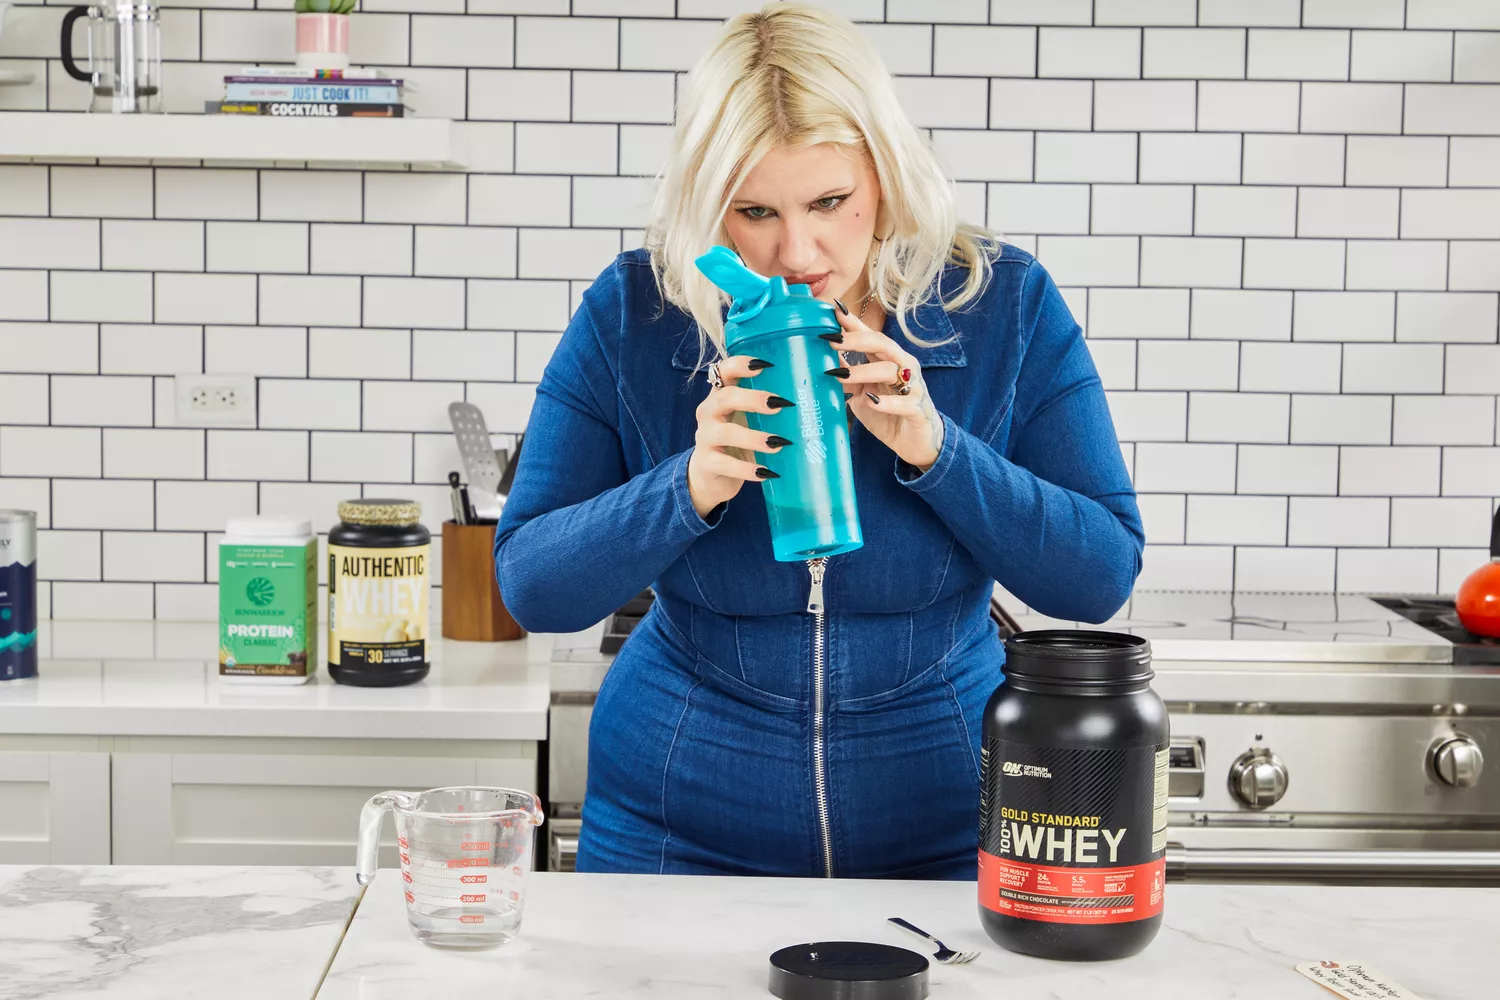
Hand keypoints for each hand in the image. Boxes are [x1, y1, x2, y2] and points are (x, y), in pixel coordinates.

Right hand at [686, 355, 795, 518]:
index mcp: (720, 394)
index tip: (765, 365)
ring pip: (725, 432)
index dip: (741, 364)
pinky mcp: (706, 463)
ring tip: (779, 443)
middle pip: (725, 397)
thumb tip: (828, 396)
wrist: (710, 475)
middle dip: (753, 399)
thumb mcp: (749, 420)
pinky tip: (767, 472)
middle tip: (780, 404)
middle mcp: (708, 411)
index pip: (724, 370)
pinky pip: (725, 464)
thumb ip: (772, 408)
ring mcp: (704, 437)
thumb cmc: (738, 441)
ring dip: (754, 437)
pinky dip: (747, 469)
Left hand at [828, 302, 945, 471]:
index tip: (834, 311)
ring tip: (842, 375)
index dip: (853, 323)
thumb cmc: (888, 413)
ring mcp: (913, 388)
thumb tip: (822, 357)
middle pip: (882, 344)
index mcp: (888, 361)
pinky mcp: (918, 411)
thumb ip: (848, 374)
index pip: (870, 336)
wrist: (914, 442)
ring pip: (891, 370)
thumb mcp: (861, 392)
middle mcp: (903, 368)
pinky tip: (873, 401)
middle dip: (857, 340)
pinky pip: (906, 403)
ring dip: (864, 371)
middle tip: (833, 340)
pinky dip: (889, 402)